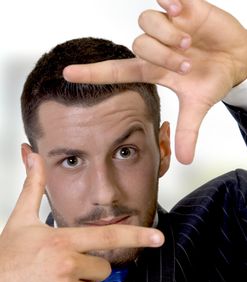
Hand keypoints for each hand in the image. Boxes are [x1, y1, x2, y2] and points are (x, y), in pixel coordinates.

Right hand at [0, 153, 163, 281]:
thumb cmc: (6, 255)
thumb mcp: (21, 218)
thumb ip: (34, 186)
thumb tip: (33, 158)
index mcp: (63, 241)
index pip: (107, 237)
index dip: (136, 235)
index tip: (157, 237)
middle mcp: (67, 265)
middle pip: (102, 270)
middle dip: (88, 270)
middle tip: (62, 267)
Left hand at [63, 0, 246, 163]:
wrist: (236, 59)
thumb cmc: (212, 79)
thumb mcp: (198, 106)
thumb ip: (188, 131)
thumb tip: (184, 160)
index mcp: (154, 70)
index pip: (116, 71)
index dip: (92, 74)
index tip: (67, 74)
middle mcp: (155, 48)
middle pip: (139, 46)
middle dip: (163, 57)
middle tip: (186, 66)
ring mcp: (168, 27)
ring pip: (147, 24)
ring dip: (169, 37)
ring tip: (190, 45)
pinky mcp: (183, 8)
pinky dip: (171, 3)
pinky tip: (181, 11)